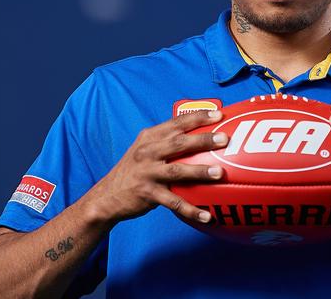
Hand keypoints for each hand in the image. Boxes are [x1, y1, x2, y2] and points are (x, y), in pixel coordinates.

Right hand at [88, 110, 227, 225]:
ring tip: (220, 173)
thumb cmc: (134, 170)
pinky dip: (191, 210)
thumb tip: (201, 134)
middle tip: (224, 139)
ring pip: (177, 171)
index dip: (198, 117)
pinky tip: (207, 216)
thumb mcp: (145, 149)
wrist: (106, 196)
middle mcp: (147, 152)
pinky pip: (173, 203)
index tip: (219, 114)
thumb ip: (166, 140)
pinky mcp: (147, 194)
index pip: (176, 122)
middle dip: (203, 139)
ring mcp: (147, 173)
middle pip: (179, 143)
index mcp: (150, 137)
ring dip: (200, 172)